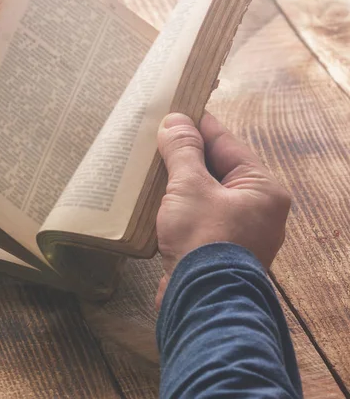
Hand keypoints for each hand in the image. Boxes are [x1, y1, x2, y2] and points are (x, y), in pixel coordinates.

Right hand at [154, 112, 290, 309]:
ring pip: (206, 190)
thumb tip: (175, 121)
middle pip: (217, 167)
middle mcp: (257, 208)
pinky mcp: (218, 248)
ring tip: (151, 159)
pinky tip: (155, 193)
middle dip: (185, 152)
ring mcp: (239, 230)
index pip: (226, 143)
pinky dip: (180, 201)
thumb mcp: (189, 187)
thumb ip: (182, 151)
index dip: (198, 125)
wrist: (202, 305)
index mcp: (262, 189)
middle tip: (157, 134)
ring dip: (180, 177)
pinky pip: (199, 212)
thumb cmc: (203, 240)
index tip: (175, 109)